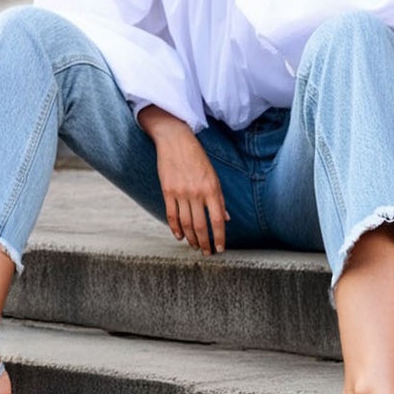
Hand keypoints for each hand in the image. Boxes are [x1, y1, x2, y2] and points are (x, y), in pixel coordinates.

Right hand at [137, 107, 226, 255]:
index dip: (220, 237)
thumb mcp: (213, 176)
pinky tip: (179, 236)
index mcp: (211, 189)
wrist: (175, 140)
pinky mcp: (167, 191)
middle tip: (206, 253)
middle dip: (205, 243)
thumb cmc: (197, 158)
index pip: (217, 220)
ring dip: (191, 238)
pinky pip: (171, 215)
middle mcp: (196, 193)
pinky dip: (175, 228)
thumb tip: (226, 219)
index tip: (221, 249)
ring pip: (186, 224)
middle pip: (201, 226)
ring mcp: (181, 193)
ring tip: (194, 247)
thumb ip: (219, 199)